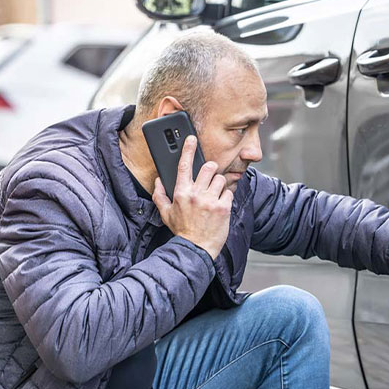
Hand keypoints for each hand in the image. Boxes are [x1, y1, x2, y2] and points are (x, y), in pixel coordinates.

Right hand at [153, 135, 232, 259]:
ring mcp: (211, 200)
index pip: (184, 166)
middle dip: (211, 170)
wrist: (196, 249)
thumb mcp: (165, 214)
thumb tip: (159, 180)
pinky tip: (221, 206)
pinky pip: (229, 193)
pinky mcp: (223, 208)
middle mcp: (196, 194)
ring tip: (214, 196)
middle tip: (209, 178)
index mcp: (181, 193)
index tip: (191, 139)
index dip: (188, 149)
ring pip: (221, 179)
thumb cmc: (182, 231)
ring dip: (219, 185)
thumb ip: (160, 195)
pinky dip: (226, 197)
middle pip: (209, 167)